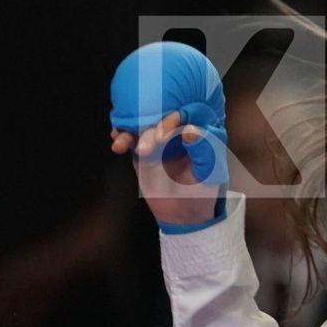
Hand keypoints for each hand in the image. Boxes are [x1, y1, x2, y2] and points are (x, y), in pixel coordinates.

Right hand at [111, 111, 224, 227]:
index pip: (189, 112)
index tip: (162, 136)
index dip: (175, 119)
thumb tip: (190, 130)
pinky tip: (117, 142)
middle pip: (163, 115)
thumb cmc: (203, 192)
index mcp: (201, 130)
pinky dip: (123, 136)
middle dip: (150, 128)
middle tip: (144, 150)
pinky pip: (132, 137)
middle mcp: (180, 129)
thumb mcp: (209, 175)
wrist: (184, 214)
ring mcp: (159, 138)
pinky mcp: (143, 148)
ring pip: (145, 123)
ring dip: (131, 128)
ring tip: (122, 142)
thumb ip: (203, 152)